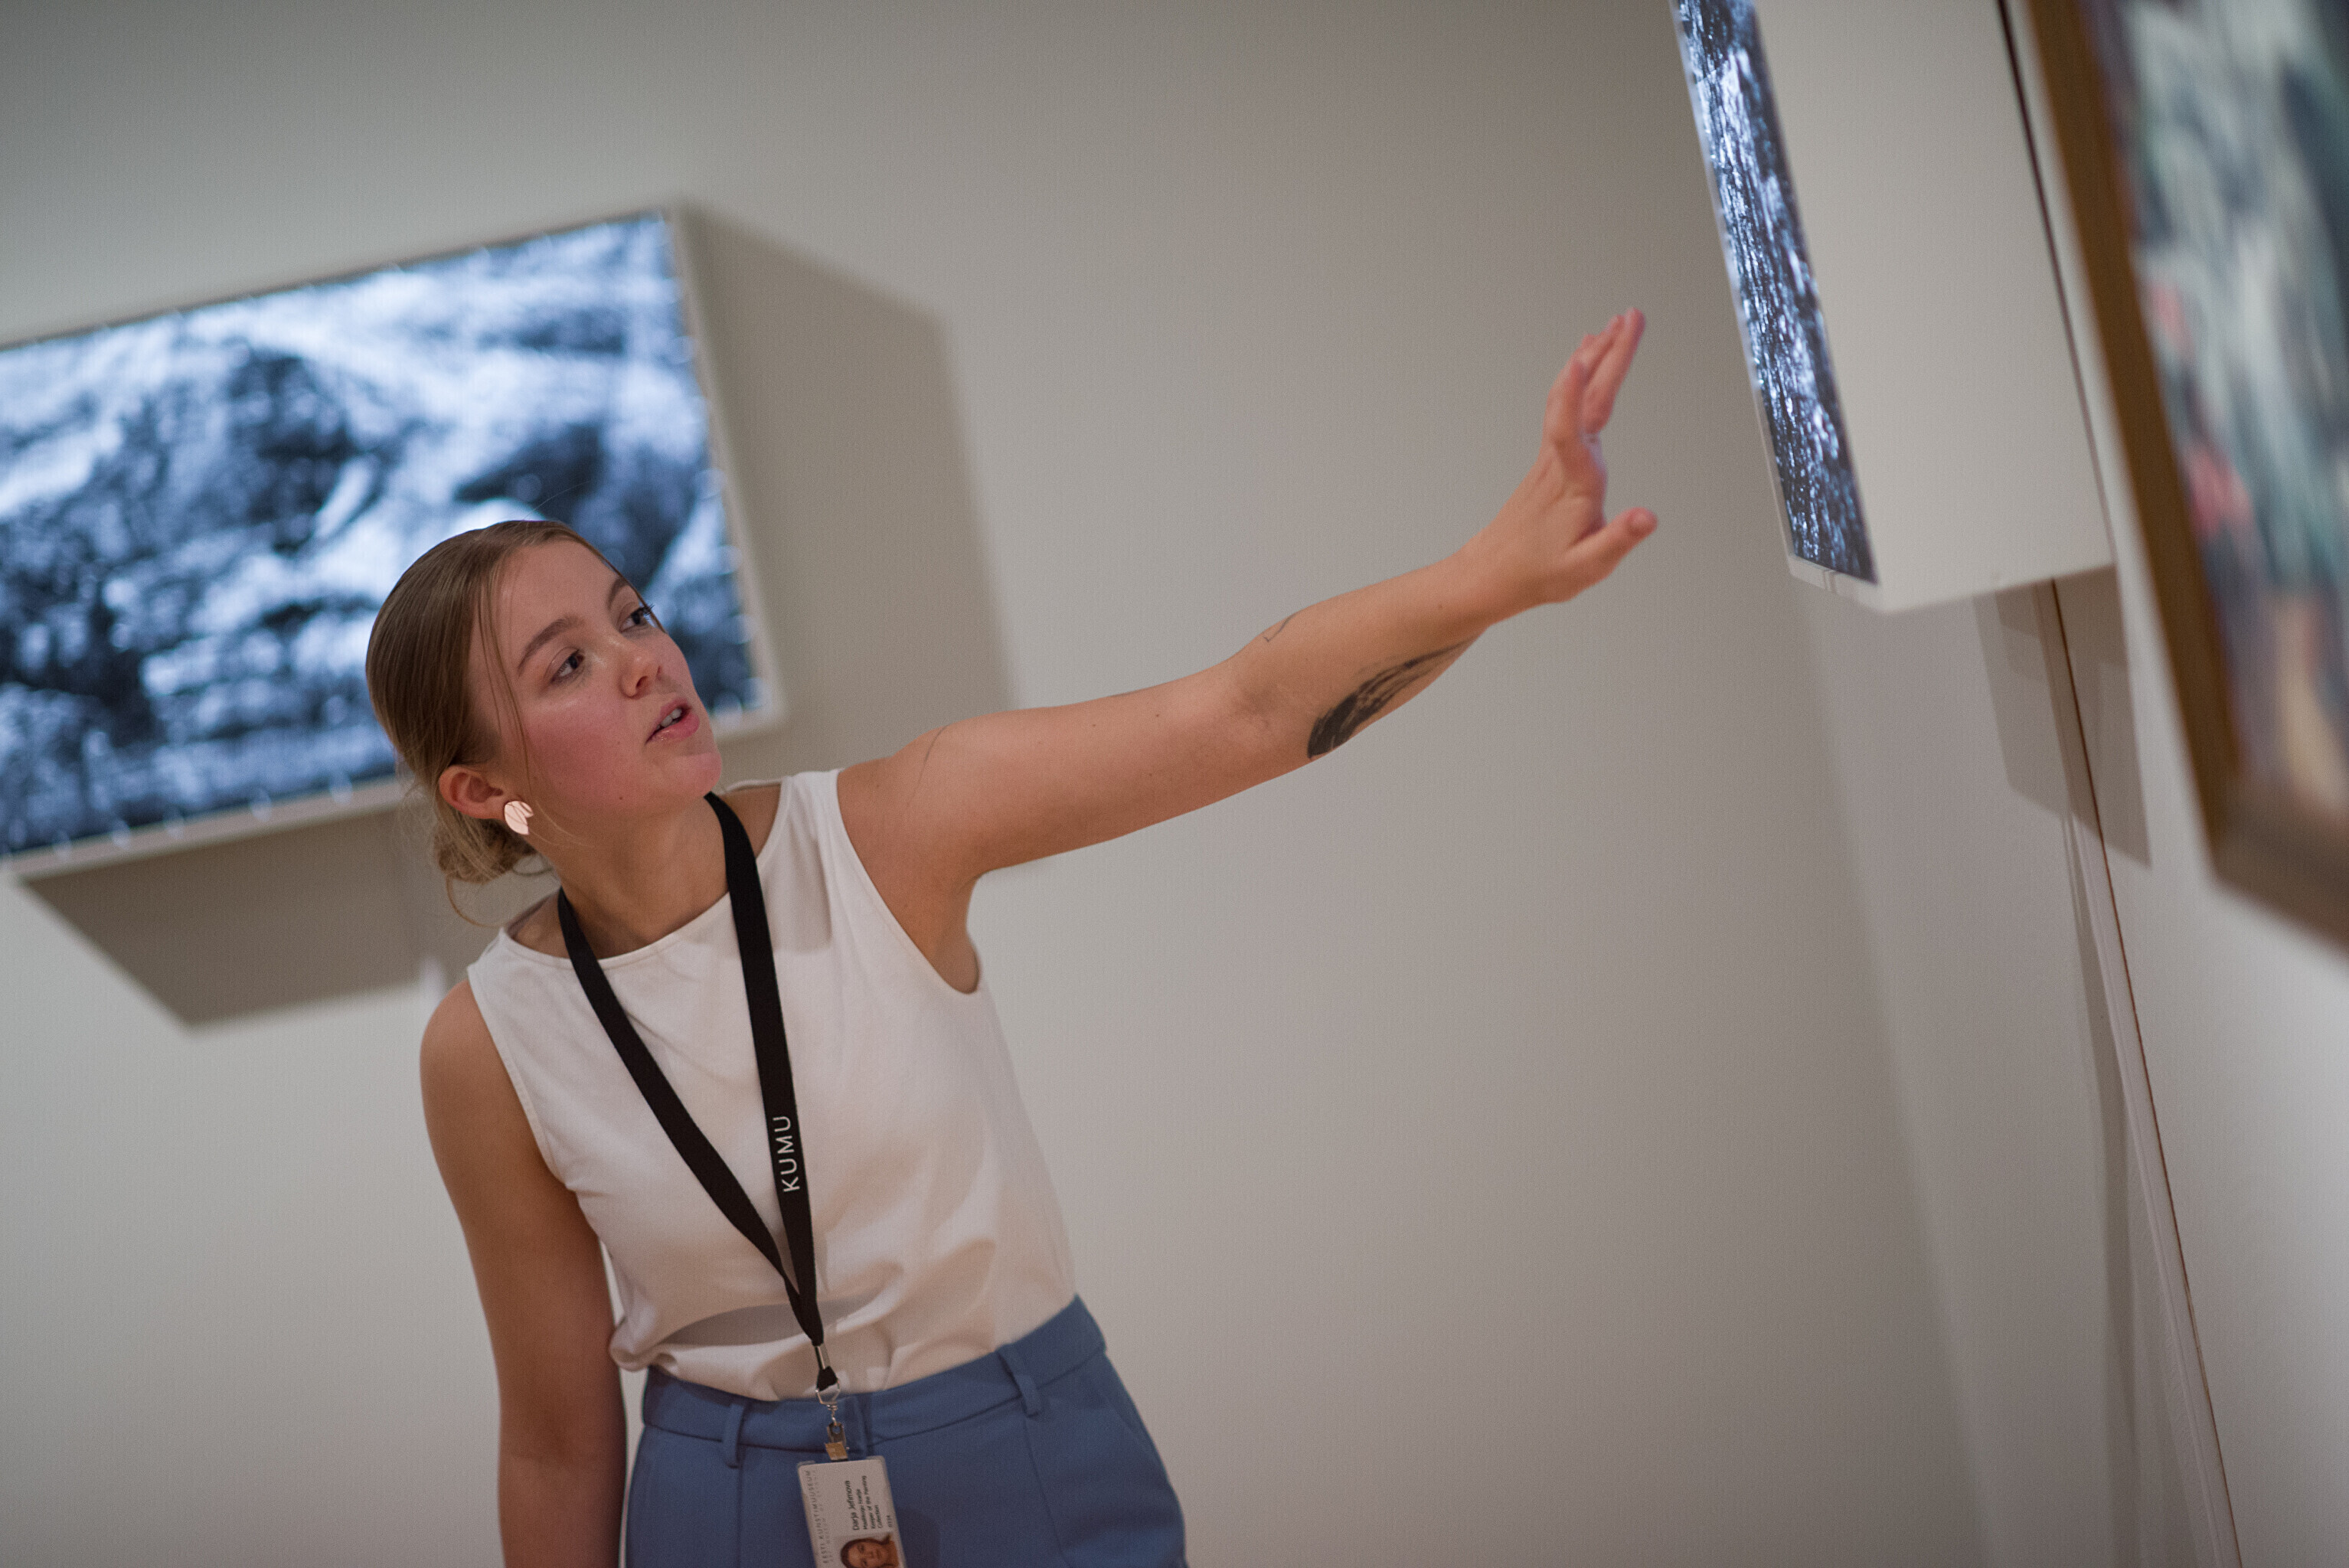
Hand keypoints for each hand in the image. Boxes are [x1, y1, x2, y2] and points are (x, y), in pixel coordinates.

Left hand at [1468, 309, 1657, 611]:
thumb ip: (1618, 541)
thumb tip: (1648, 517)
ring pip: (1577, 396)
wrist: (1494, 573)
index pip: (1569, 432)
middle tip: (1632, 316)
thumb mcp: (1585, 569)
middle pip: (1584, 399)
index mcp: (1572, 485)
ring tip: (1620, 322)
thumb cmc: (1539, 573)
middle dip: (1608, 355)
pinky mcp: (1554, 455)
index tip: (1585, 357)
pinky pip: (1570, 404)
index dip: (1575, 394)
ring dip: (1598, 357)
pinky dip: (1583, 376)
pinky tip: (1588, 356)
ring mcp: (1555, 454)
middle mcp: (1560, 461)